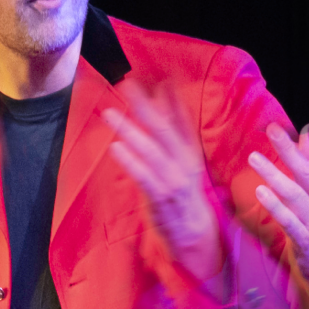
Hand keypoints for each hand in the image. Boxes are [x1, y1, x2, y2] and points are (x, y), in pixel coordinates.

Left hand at [102, 86, 222, 279]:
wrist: (197, 234)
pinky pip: (144, 176)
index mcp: (190, 152)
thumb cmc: (184, 196)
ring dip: (130, 129)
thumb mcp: (184, 163)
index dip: (171, 96)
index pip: (181, 119)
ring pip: (151, 150)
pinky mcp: (160, 197)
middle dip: (145, 105)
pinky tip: (116, 147)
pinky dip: (131, 161)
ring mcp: (173, 180)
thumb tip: (160, 107)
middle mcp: (184, 163)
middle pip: (164, 129)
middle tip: (127, 84)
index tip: (160, 74)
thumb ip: (173, 136)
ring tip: (111, 112)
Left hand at [249, 121, 308, 297]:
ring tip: (254, 158)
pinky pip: (288, 221)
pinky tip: (261, 191)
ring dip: (274, 174)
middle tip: (272, 130)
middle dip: (289, 150)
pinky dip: (275, 205)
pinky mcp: (306, 241)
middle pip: (308, 172)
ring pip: (296, 194)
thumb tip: (307, 133)